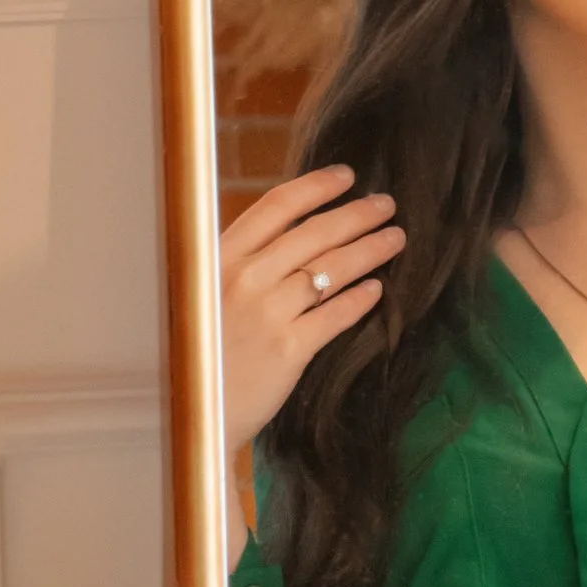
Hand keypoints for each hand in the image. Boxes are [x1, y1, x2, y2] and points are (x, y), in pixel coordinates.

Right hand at [219, 166, 404, 453]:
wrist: (191, 411)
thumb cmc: (199, 349)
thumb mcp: (205, 292)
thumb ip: (242, 262)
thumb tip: (292, 229)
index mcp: (220, 257)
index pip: (276, 206)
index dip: (316, 186)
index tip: (346, 175)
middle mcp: (245, 278)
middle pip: (314, 233)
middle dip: (357, 214)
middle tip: (387, 204)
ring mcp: (268, 313)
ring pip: (332, 269)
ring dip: (370, 249)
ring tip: (396, 238)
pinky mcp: (288, 350)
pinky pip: (334, 315)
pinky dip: (359, 299)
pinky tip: (377, 290)